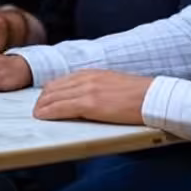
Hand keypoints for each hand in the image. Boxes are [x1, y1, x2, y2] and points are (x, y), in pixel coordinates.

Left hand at [33, 71, 152, 123]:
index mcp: (93, 73)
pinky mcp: (91, 104)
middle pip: (55, 87)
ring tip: (37, 114)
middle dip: (42, 99)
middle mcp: (87, 78)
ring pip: (55, 97)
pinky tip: (42, 116)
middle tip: (37, 109)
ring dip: (42, 106)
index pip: (62, 80)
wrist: (153, 97)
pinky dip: (49, 112)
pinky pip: (62, 107)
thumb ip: (96, 88)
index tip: (43, 100)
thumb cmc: (138, 95)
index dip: (50, 91)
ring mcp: (88, 90)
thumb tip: (85, 98)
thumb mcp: (112, 84)